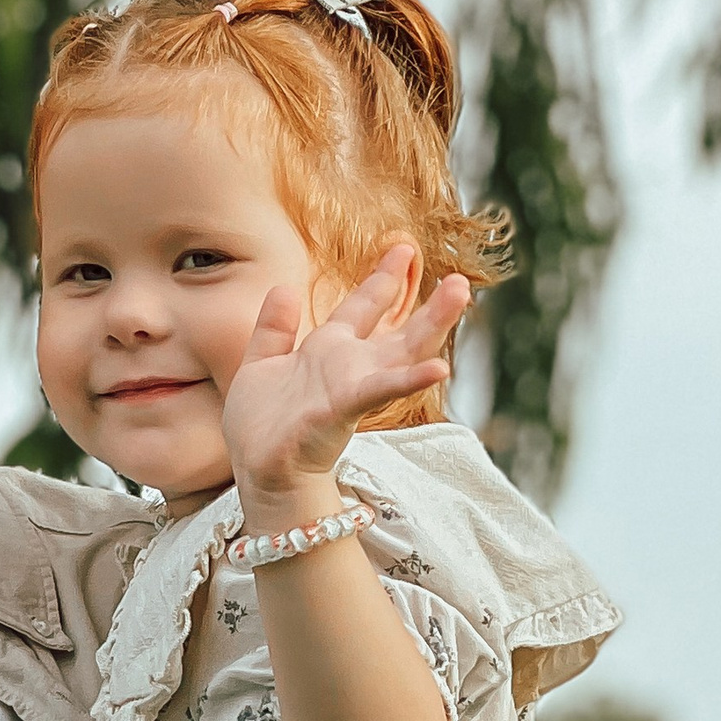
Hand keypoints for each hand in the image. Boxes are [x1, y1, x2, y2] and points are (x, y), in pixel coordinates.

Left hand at [222, 241, 471, 525]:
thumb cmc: (261, 426)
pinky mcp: (342, 408)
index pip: (362, 308)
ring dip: (433, 324)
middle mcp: (349, 366)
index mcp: (329, 351)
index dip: (382, 279)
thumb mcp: (259, 364)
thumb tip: (283, 287)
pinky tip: (440, 368)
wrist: (259, 472)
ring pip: (402, 352)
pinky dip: (410, 379)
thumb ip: (273, 328)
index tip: (403, 248)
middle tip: (461, 279)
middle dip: (430, 306)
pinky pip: (380, 390)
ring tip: (460, 296)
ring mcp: (350, 387)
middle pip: (398, 330)